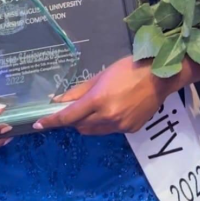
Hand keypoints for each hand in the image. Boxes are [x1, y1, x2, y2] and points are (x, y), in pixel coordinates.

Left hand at [33, 55, 169, 135]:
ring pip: (94, 131)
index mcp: (98, 101)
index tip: (39, 124)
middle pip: (79, 126)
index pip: (68, 117)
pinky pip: (110, 130)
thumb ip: (78, 91)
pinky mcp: (130, 130)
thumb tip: (59, 101)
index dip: (51, 121)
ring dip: (89, 123)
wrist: (159, 77)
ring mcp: (120, 125)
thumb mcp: (100, 77)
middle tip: (77, 108)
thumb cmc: (128, 69)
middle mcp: (107, 117)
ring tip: (99, 107)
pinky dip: (106, 123)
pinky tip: (116, 109)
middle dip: (74, 120)